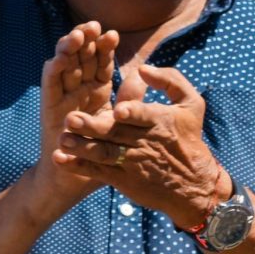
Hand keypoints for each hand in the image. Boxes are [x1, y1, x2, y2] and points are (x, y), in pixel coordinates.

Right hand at [34, 24, 118, 206]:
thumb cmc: (102, 150)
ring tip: (77, 35)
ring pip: (64, 66)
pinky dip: (53, 71)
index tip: (113, 34)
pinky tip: (59, 58)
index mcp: (98, 90)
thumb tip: (145, 74)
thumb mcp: (122, 121)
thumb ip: (131, 98)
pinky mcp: (49, 107)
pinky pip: (49, 86)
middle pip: (81, 58)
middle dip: (86, 40)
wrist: (75, 178)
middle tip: (93, 25)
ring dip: (68, 49)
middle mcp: (79, 89)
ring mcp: (63, 96)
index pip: (101, 62)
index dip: (105, 48)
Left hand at [57, 63, 232, 231]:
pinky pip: (98, 172)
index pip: (144, 115)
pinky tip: (61, 159)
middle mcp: (145, 142)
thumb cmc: (188, 138)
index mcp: (161, 121)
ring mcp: (133, 162)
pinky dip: (79, 166)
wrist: (193, 184)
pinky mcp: (123, 179)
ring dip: (82, 147)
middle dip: (92, 126)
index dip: (133, 113)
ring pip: (104, 152)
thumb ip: (171, 80)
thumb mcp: (192, 104)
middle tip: (70, 119)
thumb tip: (143, 68)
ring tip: (62, 140)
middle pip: (116, 133)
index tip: (118, 111)